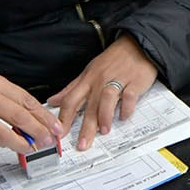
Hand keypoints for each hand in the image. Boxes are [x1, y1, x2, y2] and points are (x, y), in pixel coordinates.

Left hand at [47, 35, 159, 150]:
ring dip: (105, 116)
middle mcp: (100, 80)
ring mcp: (118, 80)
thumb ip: (71, 89)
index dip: (64, 118)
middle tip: (82, 144)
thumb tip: (53, 101)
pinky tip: (124, 117)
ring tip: (104, 131)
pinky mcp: (135, 81)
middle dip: (84, 127)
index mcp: (87, 79)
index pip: (71, 100)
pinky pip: (129, 96)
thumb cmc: (112, 60)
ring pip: (107, 99)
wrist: (136, 44)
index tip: (59, 135)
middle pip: (89, 105)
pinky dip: (126, 107)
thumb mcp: (88, 71)